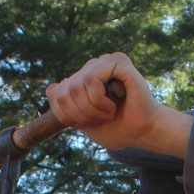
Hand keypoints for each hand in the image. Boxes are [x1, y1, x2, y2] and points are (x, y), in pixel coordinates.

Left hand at [46, 52, 191, 156]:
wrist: (142, 133)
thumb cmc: (118, 129)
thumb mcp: (84, 122)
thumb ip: (66, 108)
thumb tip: (51, 88)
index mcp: (83, 79)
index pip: (55, 93)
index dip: (66, 115)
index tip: (88, 123)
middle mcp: (92, 67)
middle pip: (64, 91)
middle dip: (80, 114)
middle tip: (101, 119)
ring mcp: (104, 62)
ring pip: (76, 86)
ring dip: (91, 109)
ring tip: (109, 112)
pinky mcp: (117, 61)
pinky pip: (91, 79)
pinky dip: (99, 100)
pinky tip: (113, 105)